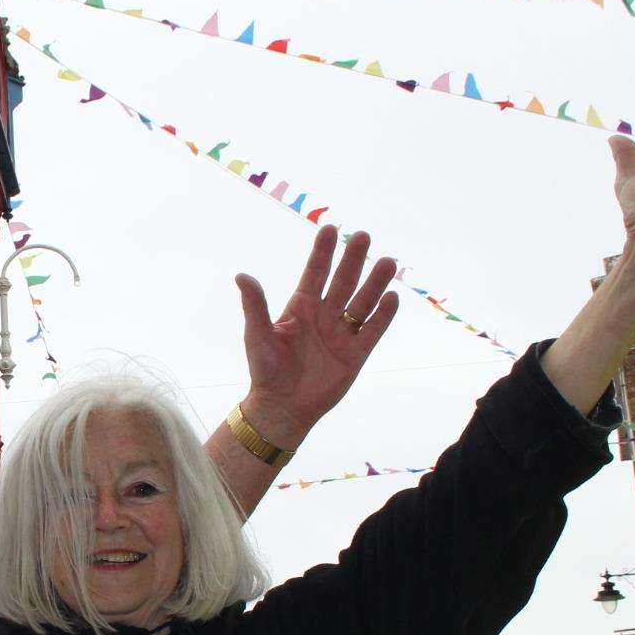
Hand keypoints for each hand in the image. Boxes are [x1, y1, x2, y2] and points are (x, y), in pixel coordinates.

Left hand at [234, 225, 398, 445]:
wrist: (282, 406)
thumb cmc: (265, 370)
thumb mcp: (257, 335)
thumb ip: (254, 305)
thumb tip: (241, 275)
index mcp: (300, 308)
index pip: (314, 273)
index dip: (323, 252)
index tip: (331, 228)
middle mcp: (323, 316)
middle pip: (343, 282)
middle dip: (353, 259)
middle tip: (364, 235)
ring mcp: (341, 334)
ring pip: (362, 302)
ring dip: (374, 282)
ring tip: (388, 261)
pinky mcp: (355, 354)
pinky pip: (372, 331)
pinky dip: (383, 315)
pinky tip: (392, 297)